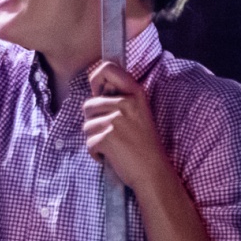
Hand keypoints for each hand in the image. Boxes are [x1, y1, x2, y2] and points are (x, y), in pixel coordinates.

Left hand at [80, 58, 167, 192]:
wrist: (153, 172)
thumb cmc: (143, 146)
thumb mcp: (138, 113)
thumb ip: (120, 100)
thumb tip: (96, 91)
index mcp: (135, 94)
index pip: (108, 68)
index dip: (96, 78)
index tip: (97, 92)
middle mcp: (126, 103)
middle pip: (88, 105)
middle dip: (94, 121)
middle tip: (111, 134)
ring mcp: (116, 119)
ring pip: (86, 126)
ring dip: (95, 139)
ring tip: (114, 146)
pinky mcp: (107, 136)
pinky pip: (88, 142)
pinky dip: (96, 153)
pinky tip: (111, 156)